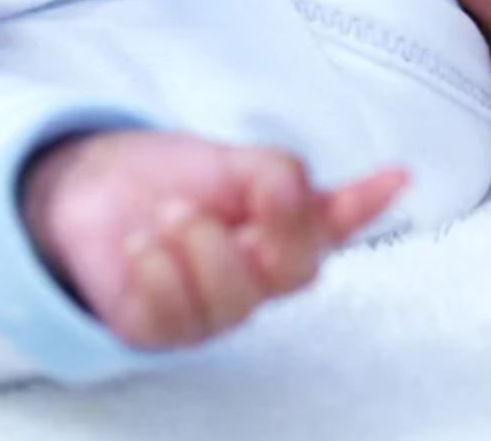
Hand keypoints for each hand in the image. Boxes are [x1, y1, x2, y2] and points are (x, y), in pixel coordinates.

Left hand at [22, 130, 407, 348]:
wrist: (91, 186)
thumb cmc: (171, 178)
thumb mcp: (228, 161)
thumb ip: (274, 173)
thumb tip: (304, 189)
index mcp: (282, 231)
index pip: (335, 223)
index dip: (368, 205)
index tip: (398, 174)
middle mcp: (255, 278)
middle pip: (292, 272)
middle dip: (266, 227)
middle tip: (222, 194)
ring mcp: (210, 310)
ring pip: (232, 301)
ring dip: (197, 245)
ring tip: (165, 214)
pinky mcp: (159, 329)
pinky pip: (171, 318)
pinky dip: (154, 271)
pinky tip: (137, 246)